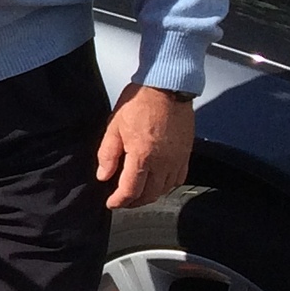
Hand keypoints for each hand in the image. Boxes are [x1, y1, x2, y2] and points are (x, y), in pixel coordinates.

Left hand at [96, 84, 194, 209]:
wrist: (167, 87)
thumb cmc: (139, 103)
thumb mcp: (114, 127)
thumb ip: (108, 155)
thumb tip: (103, 176)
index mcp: (142, 156)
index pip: (131, 190)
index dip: (119, 201)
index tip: (111, 203)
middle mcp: (163, 162)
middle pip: (149, 194)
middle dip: (133, 202)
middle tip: (122, 200)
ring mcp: (177, 159)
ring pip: (165, 189)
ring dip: (150, 195)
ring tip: (138, 192)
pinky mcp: (186, 153)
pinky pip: (178, 178)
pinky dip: (167, 185)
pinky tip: (158, 182)